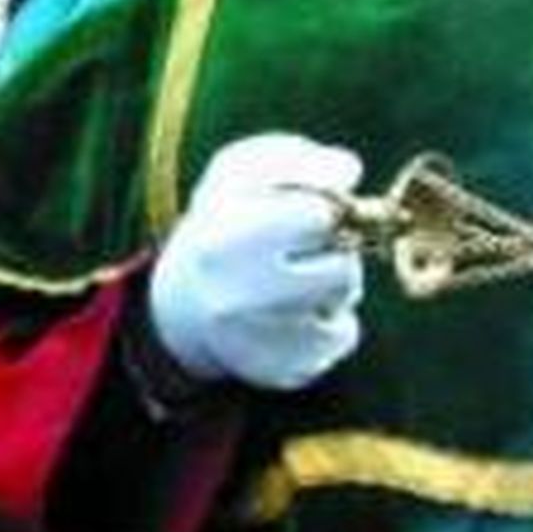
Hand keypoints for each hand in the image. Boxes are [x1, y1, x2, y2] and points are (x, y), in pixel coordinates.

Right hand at [149, 132, 364, 389]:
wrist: (184, 306)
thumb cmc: (225, 224)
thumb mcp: (241, 173)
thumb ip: (297, 158)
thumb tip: (348, 172)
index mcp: (226, 240)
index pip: (320, 217)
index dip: (325, 209)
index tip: (310, 213)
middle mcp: (240, 299)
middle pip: (343, 269)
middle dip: (335, 252)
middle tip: (304, 249)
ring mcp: (260, 343)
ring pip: (345, 302)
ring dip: (335, 285)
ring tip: (294, 280)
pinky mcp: (282, 373)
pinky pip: (343, 339)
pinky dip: (331, 322)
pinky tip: (296, 314)